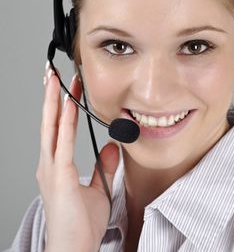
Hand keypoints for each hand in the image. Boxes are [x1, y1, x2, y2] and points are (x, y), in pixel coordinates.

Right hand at [37, 63, 119, 251]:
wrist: (73, 248)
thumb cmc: (81, 224)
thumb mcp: (98, 187)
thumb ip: (103, 165)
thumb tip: (111, 145)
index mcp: (57, 166)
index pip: (58, 127)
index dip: (61, 105)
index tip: (66, 85)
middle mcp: (49, 164)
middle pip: (50, 122)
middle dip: (52, 96)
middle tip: (54, 72)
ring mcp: (51, 169)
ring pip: (52, 127)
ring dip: (55, 102)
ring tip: (57, 79)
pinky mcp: (59, 177)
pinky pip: (63, 144)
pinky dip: (66, 123)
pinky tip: (69, 106)